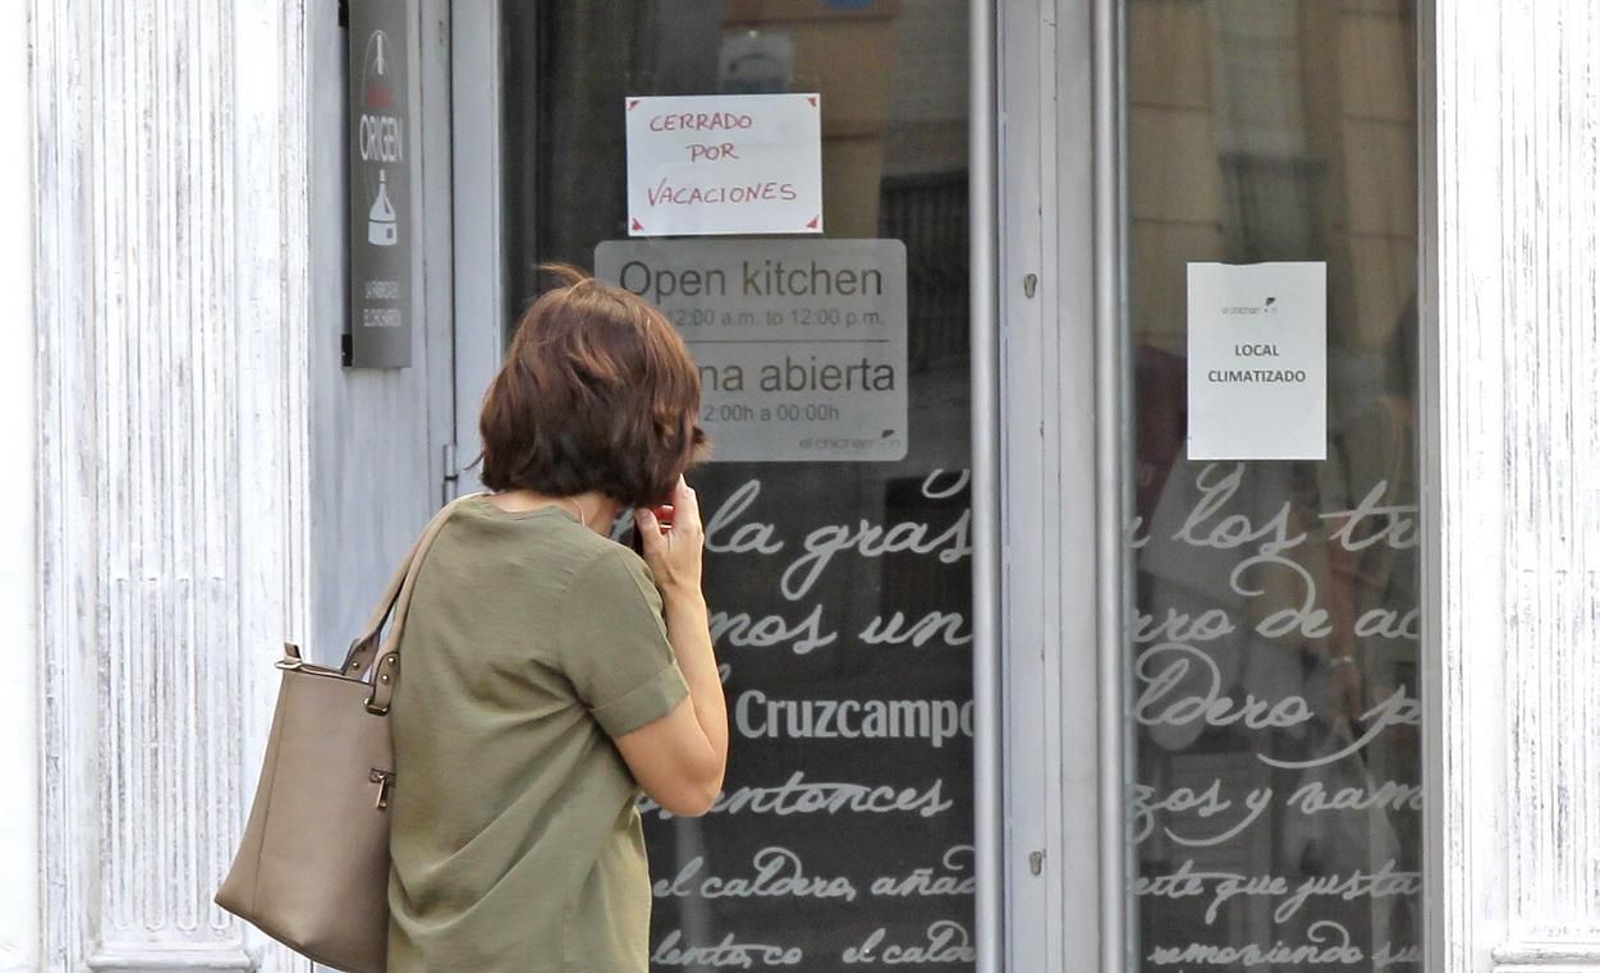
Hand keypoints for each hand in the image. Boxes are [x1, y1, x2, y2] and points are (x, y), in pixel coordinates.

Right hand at [636, 477, 703, 598]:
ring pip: (683, 509)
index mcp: (687, 524)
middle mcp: (694, 526)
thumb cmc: (670, 576)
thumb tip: (642, 508)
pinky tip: (657, 529)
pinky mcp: (690, 541)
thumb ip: (647, 523)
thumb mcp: (653, 547)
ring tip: (651, 515)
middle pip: (685, 497)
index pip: (683, 491)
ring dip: (667, 508)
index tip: (660, 475)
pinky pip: (682, 522)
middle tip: (651, 496)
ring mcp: (694, 534)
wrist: (681, 595)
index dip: (671, 480)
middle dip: (668, 494)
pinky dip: (670, 519)